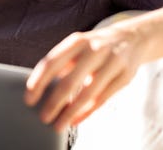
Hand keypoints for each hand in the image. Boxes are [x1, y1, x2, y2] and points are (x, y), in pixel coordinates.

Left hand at [23, 26, 146, 131]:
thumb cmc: (94, 46)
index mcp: (76, 41)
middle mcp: (94, 50)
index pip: (51, 63)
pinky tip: (76, 120)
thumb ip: (61, 63)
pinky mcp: (125, 76)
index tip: (29, 100)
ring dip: (70, 113)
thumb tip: (39, 88)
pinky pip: (102, 99)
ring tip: (59, 125)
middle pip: (69, 82)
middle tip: (43, 118)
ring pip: (87, 94)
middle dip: (54, 103)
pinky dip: (87, 112)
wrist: (132, 37)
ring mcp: (112, 63)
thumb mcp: (77, 46)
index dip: (38, 83)